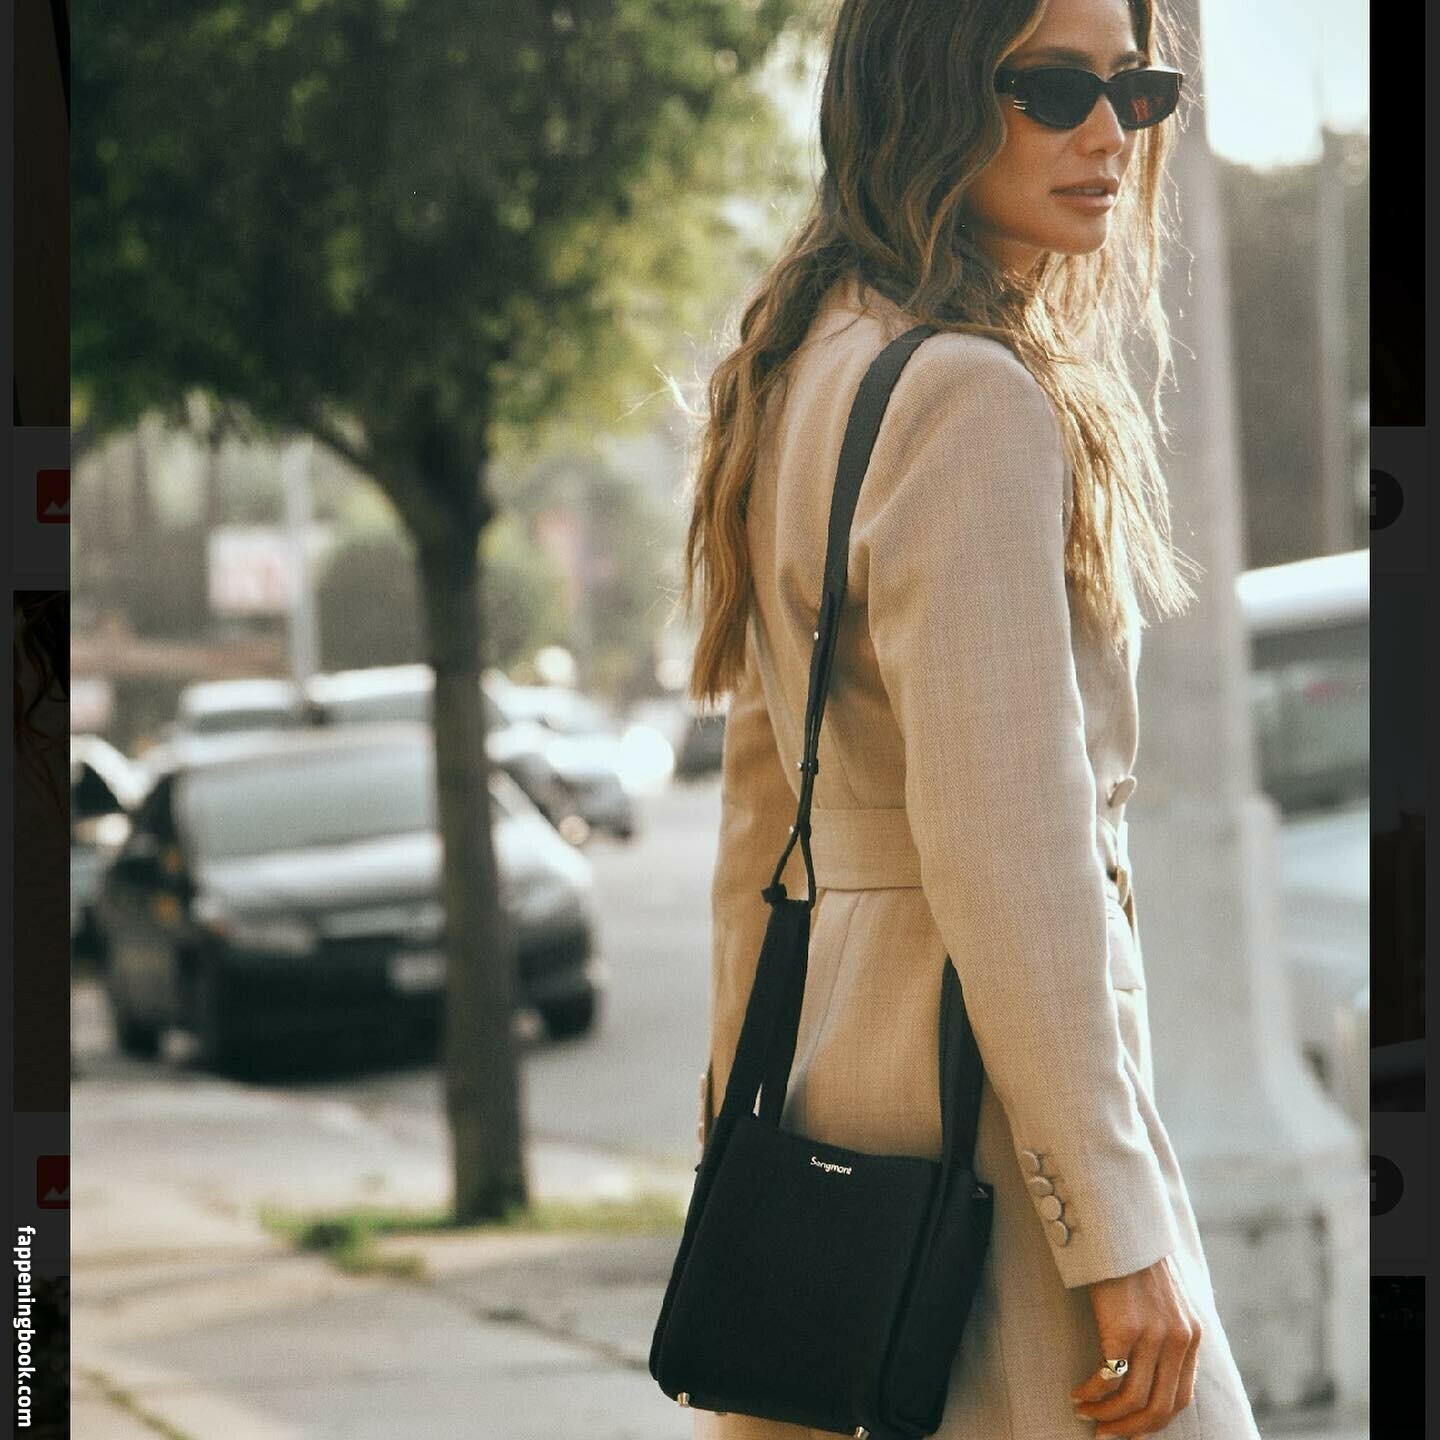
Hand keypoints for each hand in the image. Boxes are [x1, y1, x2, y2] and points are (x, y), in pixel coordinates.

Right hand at [1070, 1254, 1201, 1436]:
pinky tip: (1077, 1392)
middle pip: (1159, 1409)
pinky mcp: (1124, 1329)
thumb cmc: (1133, 1257)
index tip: (1128, 1428)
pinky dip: (1091, 1393)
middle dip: (1129, 1430)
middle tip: (1104, 1435)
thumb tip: (1152, 1361)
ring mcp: (1153, 1336)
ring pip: (1132, 1400)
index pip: (1180, 1398)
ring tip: (1084, 1413)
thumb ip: (1168, 1327)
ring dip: (1105, 1415)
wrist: (1118, 1224)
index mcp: (1192, 1335)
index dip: (1153, 1422)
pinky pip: (1108, 1378)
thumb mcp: (1165, 1295)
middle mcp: (1179, 1340)